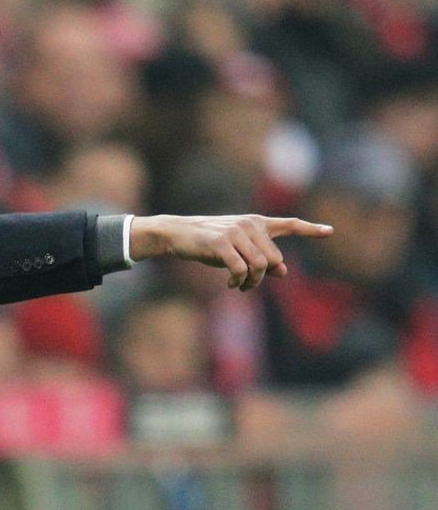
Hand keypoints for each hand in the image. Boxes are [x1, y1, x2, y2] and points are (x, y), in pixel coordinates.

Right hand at [130, 214, 333, 290]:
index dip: (310, 229)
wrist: (178, 234)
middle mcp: (250, 224)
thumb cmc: (209, 243)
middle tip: (246, 285)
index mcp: (256, 223)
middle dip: (262, 277)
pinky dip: (239, 281)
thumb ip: (261, 259)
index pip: (288, 224)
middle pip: (273, 259)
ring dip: (251, 282)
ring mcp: (236, 232)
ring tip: (239, 286)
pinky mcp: (222, 243)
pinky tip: (231, 284)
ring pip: (260, 266)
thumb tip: (283, 271)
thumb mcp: (237, 251)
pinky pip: (241, 269)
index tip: (330, 231)